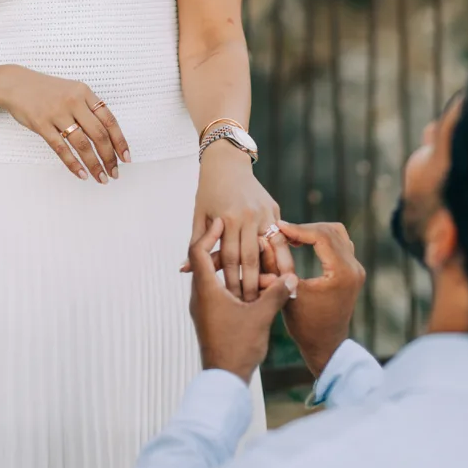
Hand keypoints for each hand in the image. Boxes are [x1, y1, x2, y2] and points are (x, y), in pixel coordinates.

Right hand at [0, 66, 129, 182]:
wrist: (16, 84)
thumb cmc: (47, 91)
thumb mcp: (72, 91)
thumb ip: (88, 108)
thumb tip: (108, 136)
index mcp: (84, 93)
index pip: (109, 120)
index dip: (120, 140)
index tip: (126, 158)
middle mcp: (73, 102)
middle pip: (98, 134)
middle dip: (109, 157)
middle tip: (115, 173)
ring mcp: (57, 113)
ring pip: (82, 144)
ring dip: (94, 164)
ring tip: (101, 178)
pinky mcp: (41, 124)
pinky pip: (61, 148)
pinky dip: (73, 163)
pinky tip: (81, 174)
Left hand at [185, 141, 294, 301]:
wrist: (227, 161)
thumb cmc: (208, 191)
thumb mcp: (199, 216)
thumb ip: (196, 244)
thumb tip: (184, 270)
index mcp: (227, 219)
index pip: (229, 259)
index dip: (230, 283)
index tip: (232, 303)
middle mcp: (247, 215)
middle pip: (250, 258)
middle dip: (251, 284)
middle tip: (251, 306)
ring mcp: (264, 211)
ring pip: (270, 249)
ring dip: (272, 272)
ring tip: (273, 293)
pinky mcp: (274, 209)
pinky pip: (280, 237)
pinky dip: (282, 255)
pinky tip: (283, 272)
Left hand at [189, 219, 297, 383]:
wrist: (224, 381)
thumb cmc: (238, 347)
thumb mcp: (261, 316)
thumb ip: (276, 293)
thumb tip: (291, 275)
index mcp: (205, 290)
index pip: (198, 251)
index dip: (209, 234)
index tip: (221, 221)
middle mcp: (200, 296)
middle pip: (205, 262)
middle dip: (225, 249)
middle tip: (239, 236)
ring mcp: (203, 309)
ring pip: (214, 279)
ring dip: (232, 270)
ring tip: (252, 264)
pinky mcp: (210, 319)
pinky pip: (218, 293)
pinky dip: (232, 285)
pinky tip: (251, 286)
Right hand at [261, 222, 364, 377]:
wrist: (325, 346)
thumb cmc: (304, 324)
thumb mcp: (288, 291)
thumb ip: (278, 262)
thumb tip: (268, 235)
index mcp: (342, 273)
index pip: (321, 236)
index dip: (298, 229)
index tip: (278, 227)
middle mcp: (354, 268)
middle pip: (330, 231)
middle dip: (304, 228)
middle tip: (282, 232)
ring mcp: (356, 269)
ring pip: (337, 233)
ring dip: (314, 232)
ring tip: (291, 238)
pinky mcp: (353, 271)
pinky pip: (339, 243)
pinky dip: (321, 239)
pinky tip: (303, 244)